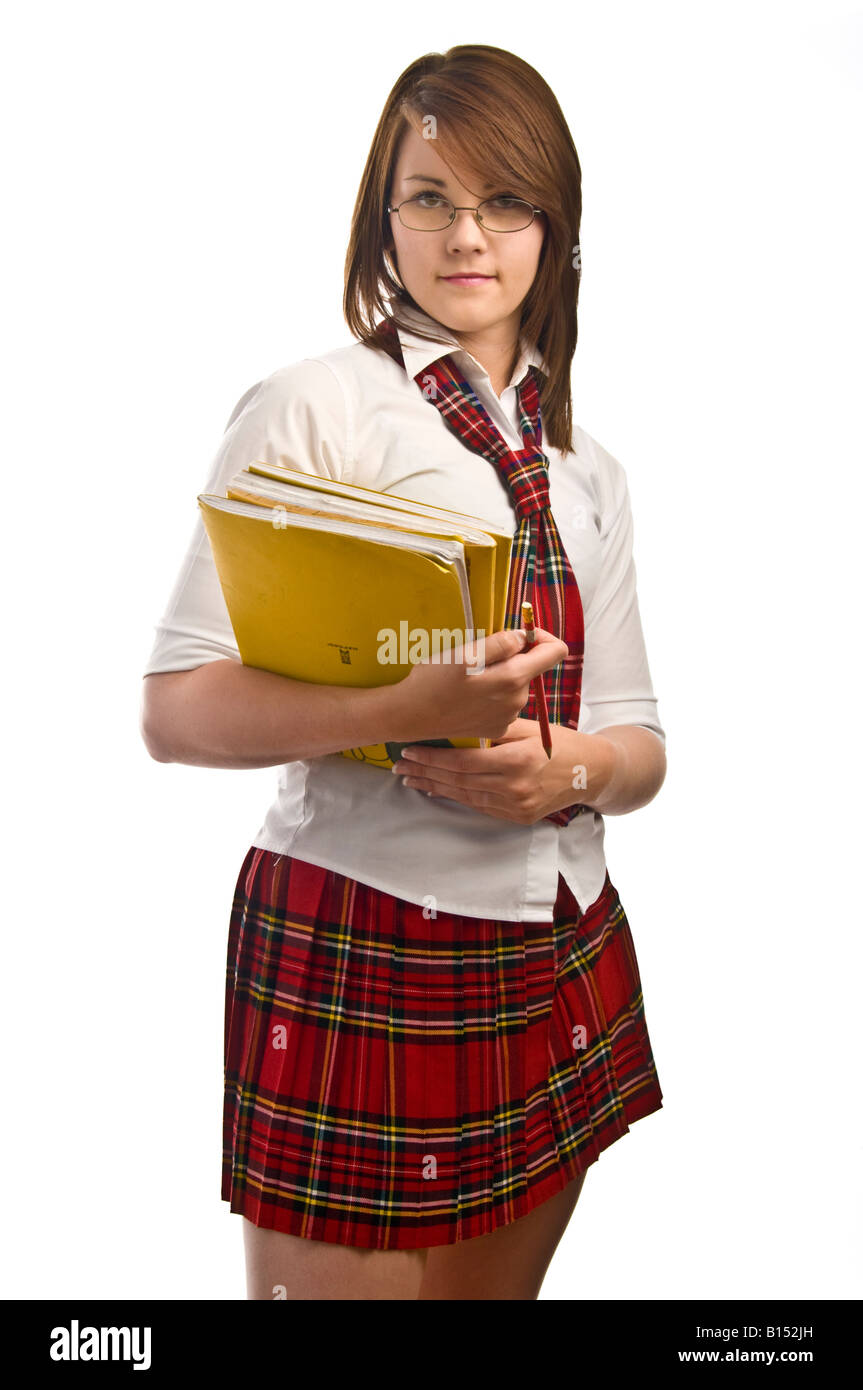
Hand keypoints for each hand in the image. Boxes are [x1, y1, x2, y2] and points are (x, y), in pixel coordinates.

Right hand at [390, 625, 568, 742]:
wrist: (410, 716)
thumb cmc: (433, 680)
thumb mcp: (465, 653)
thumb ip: (501, 643)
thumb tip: (524, 636)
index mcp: (514, 678)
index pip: (555, 652)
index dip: (541, 636)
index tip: (518, 634)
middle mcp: (518, 701)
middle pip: (530, 668)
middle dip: (512, 657)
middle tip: (477, 657)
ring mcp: (508, 717)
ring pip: (515, 685)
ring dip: (500, 676)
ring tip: (468, 678)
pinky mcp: (496, 728)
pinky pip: (503, 703)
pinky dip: (492, 694)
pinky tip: (468, 696)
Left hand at [392, 717, 610, 822]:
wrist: (590, 772)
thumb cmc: (557, 741)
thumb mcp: (527, 727)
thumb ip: (493, 729)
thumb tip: (454, 725)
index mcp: (516, 760)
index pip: (462, 762)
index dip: (432, 758)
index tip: (409, 751)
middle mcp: (515, 787)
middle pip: (458, 782)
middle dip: (425, 773)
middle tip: (399, 767)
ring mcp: (516, 806)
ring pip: (465, 796)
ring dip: (434, 787)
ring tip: (410, 779)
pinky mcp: (518, 817)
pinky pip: (479, 806)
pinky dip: (456, 797)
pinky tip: (437, 790)